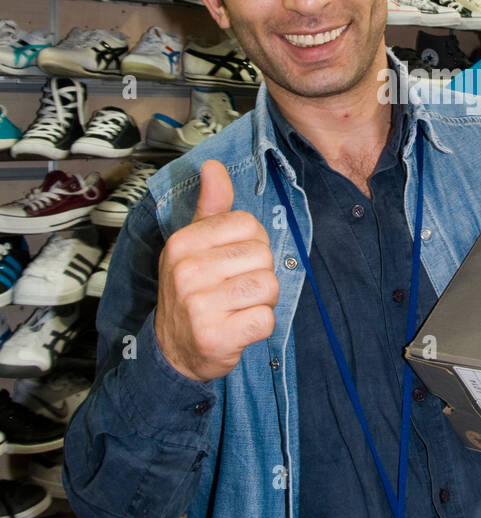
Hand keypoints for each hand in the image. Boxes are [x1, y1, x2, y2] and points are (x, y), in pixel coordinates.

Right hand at [154, 160, 279, 381]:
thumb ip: (211, 207)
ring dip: (262, 301)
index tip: (233, 262)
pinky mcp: (216, 337)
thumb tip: (214, 166)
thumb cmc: (191, 292)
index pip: (249, 225)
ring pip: (269, 287)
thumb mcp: (194, 245)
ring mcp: (199, 306)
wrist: (173, 351)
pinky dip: (259, 327)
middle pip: (263, 256)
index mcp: (183, 243)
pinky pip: (266, 320)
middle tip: (234, 290)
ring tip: (237, 308)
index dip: (252, 244)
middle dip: (259, 274)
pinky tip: (238, 328)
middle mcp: (187, 271)